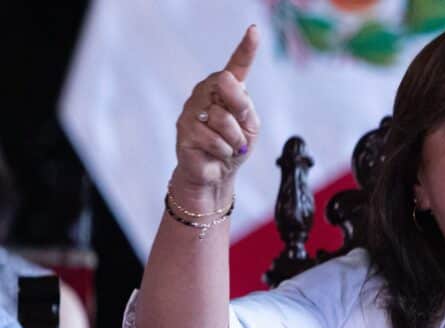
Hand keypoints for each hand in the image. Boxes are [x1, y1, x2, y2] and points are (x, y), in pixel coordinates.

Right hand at [173, 25, 260, 197]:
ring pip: (223, 119)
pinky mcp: (184, 129)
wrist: (217, 174)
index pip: (237, 67)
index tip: (254, 31)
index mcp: (226, 90)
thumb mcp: (249, 126)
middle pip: (231, 90)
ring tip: (227, 146)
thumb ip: (244, 105)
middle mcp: (206, 93)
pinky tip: (215, 153)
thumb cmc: (234, 146)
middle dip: (241, 114)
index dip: (246, 49)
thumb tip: (227, 80)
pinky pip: (214, 138)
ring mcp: (192, 109)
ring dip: (233, 140)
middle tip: (239, 132)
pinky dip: (222, 151)